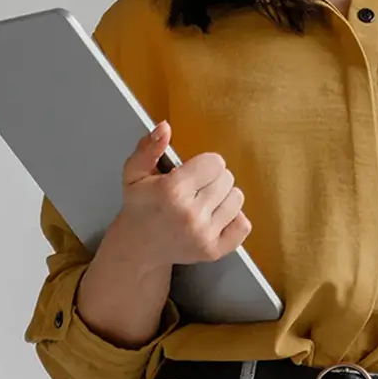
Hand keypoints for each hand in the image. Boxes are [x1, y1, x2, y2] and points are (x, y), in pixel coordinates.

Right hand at [99, 121, 251, 270]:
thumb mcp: (134, 173)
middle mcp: (190, 214)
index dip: (204, 164)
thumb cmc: (140, 206)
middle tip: (195, 189)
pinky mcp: (214, 250)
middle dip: (212, 179)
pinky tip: (214, 217)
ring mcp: (204, 235)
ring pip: (237, 199)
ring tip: (203, 202)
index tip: (192, 172)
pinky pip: (243, 225)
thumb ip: (149, 147)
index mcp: (172, 191)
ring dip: (223, 197)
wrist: (139, 246)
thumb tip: (165, 128)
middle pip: (227, 178)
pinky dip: (233, 219)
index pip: (215, 162)